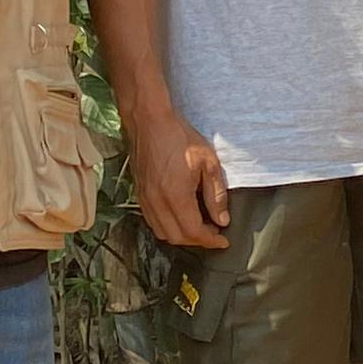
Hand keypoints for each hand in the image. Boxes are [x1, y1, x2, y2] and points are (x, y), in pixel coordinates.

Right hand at [126, 110, 231, 251]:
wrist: (149, 122)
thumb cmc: (180, 138)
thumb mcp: (208, 163)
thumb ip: (215, 195)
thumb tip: (222, 220)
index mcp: (175, 196)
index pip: (193, 232)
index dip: (210, 241)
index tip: (223, 241)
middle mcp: (157, 203)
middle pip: (177, 237)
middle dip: (198, 241)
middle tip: (214, 233)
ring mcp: (145, 200)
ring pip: (162, 233)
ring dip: (182, 236)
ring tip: (199, 227)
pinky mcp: (139, 195)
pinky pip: (152, 222)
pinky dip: (168, 227)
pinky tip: (181, 217)